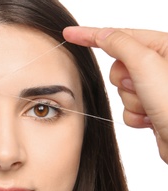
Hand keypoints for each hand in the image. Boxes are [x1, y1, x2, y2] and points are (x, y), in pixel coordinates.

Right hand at [63, 26, 167, 163]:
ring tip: (152, 106)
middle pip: (118, 67)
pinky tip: (152, 119)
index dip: (90, 35)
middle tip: (141, 87)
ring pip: (121, 91)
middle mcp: (160, 66)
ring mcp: (156, 88)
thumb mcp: (145, 64)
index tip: (70, 33)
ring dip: (132, 101)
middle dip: (124, 82)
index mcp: (164, 47)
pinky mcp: (152, 108)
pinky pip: (127, 109)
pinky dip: (135, 116)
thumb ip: (120, 44)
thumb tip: (102, 34)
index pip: (119, 36)